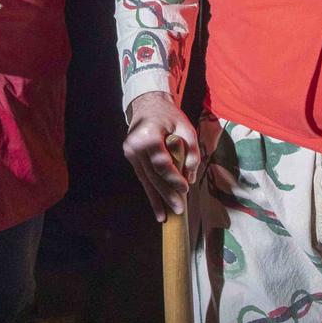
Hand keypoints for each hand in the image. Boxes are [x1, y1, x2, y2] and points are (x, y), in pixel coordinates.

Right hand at [123, 91, 199, 221]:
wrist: (148, 105)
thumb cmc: (169, 117)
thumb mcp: (187, 129)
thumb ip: (191, 153)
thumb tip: (191, 178)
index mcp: (148, 136)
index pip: (161, 163)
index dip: (174, 178)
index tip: (186, 189)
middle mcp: (135, 146)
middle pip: (152, 175)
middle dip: (166, 194)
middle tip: (178, 210)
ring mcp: (130, 153)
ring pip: (145, 180)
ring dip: (156, 199)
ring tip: (164, 217)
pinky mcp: (130, 158)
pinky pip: (142, 178)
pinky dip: (150, 193)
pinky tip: (157, 208)